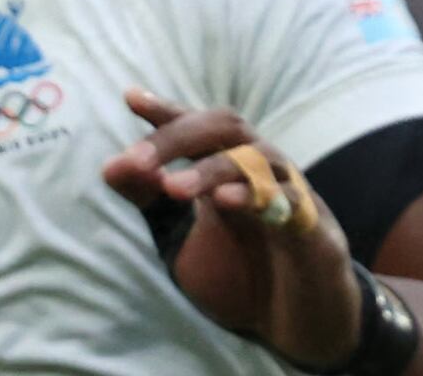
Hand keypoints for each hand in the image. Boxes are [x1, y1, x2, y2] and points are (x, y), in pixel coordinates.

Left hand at [105, 91, 368, 368]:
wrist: (296, 324)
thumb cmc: (242, 273)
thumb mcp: (182, 241)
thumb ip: (153, 204)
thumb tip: (111, 167)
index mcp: (228, 168)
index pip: (197, 127)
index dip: (167, 112)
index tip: (130, 98)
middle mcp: (261, 169)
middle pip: (226, 127)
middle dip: (177, 137)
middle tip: (135, 160)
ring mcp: (290, 193)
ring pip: (255, 159)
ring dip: (210, 169)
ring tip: (171, 187)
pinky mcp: (312, 228)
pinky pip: (289, 201)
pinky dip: (257, 196)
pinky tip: (223, 203)